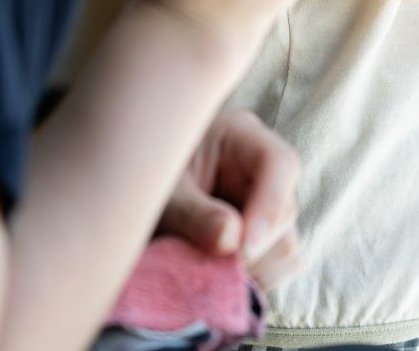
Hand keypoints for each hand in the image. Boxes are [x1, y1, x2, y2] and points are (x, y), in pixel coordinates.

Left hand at [158, 110, 302, 292]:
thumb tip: (232, 241)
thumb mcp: (164, 195)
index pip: (278, 164)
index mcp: (240, 137)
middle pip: (285, 210)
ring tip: (208, 276)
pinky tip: (222, 281)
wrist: (133, 200)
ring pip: (286, 243)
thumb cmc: (149, 185)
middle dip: (252, 248)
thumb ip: (194, 215)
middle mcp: (261, 169)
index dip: (269, 206)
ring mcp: (267, 205)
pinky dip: (258, 281)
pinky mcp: (266, 236)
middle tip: (210, 271)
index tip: (243, 249)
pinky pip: (282, 266)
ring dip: (253, 270)